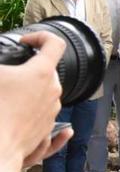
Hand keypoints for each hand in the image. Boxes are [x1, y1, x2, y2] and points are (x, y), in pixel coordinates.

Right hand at [0, 32, 64, 169]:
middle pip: (48, 73)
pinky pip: (47, 124)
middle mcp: (52, 92)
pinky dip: (45, 119)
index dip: (41, 37)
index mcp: (41, 73)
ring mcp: (51, 114)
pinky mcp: (44, 134)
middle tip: (11, 73)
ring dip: (32, 93)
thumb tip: (3, 69)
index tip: (26, 41)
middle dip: (31, 69)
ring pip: (46, 97)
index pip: (54, 44)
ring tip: (8, 98)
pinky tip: (62, 130)